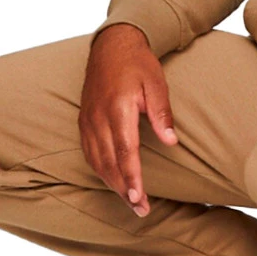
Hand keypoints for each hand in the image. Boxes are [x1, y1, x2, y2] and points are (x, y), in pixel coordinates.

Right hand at [79, 24, 178, 217]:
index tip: (140, 199)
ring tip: (130, 202)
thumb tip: (172, 142)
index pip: (125, 152)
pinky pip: (89, 153)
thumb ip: (162, 114)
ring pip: (97, 162)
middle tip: (141, 210)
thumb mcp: (156, 84)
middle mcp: (99, 118)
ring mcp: (88, 120)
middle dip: (124, 190)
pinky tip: (112, 181)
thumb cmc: (138, 64)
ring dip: (112, 184)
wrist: (111, 45)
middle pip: (109, 163)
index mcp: (118, 109)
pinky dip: (100, 171)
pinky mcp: (84, 121)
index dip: (132, 178)